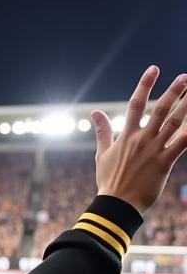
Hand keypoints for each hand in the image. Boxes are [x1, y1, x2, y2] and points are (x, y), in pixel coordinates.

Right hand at [94, 66, 186, 213]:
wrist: (116, 205)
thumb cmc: (109, 181)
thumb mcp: (102, 155)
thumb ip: (102, 131)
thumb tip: (94, 112)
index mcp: (126, 136)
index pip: (135, 104)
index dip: (145, 84)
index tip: (154, 68)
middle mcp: (141, 139)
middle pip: (160, 109)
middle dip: (174, 91)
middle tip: (185, 77)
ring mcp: (154, 150)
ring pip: (175, 122)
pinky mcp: (165, 162)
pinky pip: (182, 143)